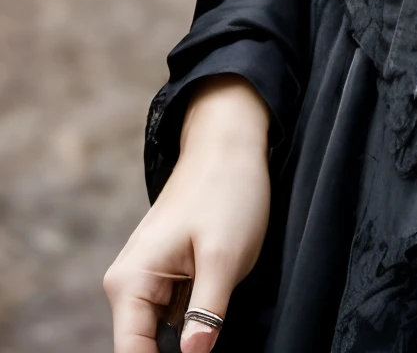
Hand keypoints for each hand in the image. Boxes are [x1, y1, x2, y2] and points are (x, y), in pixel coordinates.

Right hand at [104, 77, 271, 352]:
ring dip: (185, 344)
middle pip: (143, 348)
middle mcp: (127, 284)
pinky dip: (191, 328)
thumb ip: (206, 313)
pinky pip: (171, 318)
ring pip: (158, 337)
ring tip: (213, 327)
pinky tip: (211, 324)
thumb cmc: (228, 190)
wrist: (230, 141)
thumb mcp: (225, 257)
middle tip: (212, 339)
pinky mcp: (165, 277)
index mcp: (130, 282)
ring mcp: (145, 280)